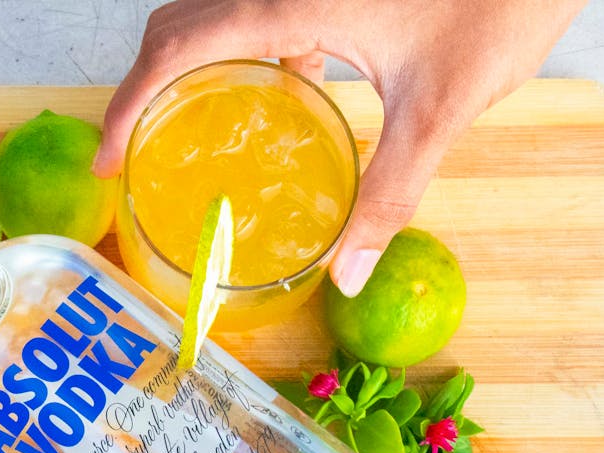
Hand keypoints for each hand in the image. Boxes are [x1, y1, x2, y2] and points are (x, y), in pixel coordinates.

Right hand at [94, 0, 586, 294]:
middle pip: (179, 21)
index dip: (129, 101)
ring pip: (212, 10)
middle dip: (144, 82)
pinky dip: (240, 47)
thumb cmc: (498, 4)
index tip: (105, 155)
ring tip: (181, 126)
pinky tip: (277, 89)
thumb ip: (389, 196)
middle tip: (130, 146)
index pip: (179, 46)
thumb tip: (349, 275)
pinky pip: (257, 8)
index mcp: (295, 1)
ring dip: (186, 61)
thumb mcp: (438, 110)